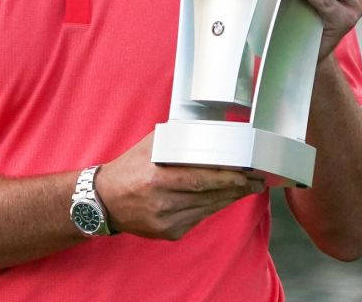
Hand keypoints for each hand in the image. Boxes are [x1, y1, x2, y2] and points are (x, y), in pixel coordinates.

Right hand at [95, 132, 263, 240]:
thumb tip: (207, 129)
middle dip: (237, 188)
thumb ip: (176, 138)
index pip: (200, 179)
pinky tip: (221, 198)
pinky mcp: (169, 233)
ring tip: (246, 188)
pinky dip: (211, 207)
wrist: (104, 201)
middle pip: (209, 196)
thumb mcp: (148, 147)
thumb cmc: (128, 168)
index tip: (247, 173)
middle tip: (257, 180)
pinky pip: (198, 219)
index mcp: (156, 178)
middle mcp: (162, 203)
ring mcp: (166, 221)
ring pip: (208, 209)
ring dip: (229, 198)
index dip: (227, 178)